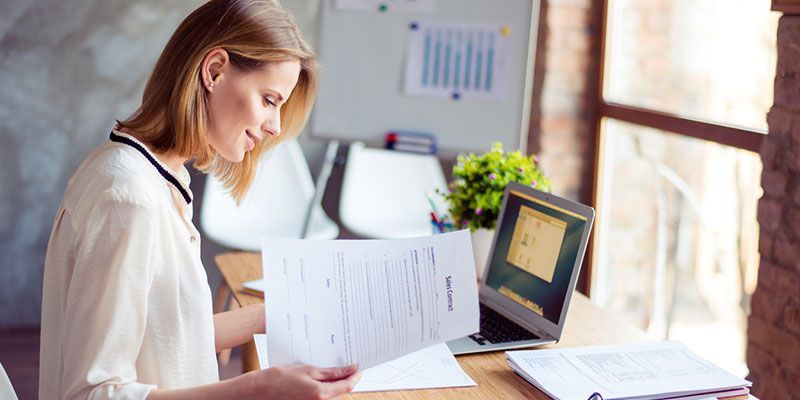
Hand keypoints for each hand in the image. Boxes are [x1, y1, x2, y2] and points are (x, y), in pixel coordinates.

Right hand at [240, 364, 360, 399]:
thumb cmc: (280, 379)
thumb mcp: (308, 370)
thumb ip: (331, 372)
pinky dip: (323, 386)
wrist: (259, 391)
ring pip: (331, 393)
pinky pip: (321, 396)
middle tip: (345, 364)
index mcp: (321, 394)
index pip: (347, 386)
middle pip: (340, 391)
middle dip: (344, 378)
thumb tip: (350, 370)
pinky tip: (318, 376)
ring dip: (333, 382)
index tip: (358, 368)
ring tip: (329, 368)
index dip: (354, 376)